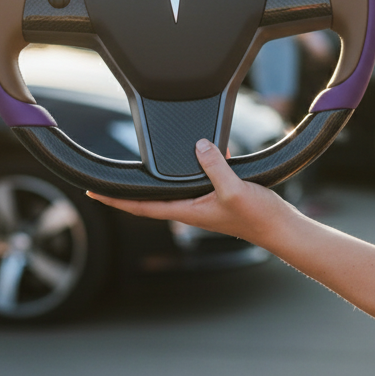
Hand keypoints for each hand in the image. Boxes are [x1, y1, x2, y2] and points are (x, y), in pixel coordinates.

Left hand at [86, 139, 292, 244]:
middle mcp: (191, 209)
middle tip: (105, 182)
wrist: (280, 228)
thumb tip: (198, 146)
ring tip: (143, 168)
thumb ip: (215, 166)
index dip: (116, 200)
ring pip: (174, 189)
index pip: (142, 206)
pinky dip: (192, 169)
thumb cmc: (258, 217)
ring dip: (159, 180)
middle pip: (151, 200)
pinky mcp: (218, 197)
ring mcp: (204, 204)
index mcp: (187, 211)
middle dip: (128, 192)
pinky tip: (203, 154)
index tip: (93, 193)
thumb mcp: (234, 189)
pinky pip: (197, 181)